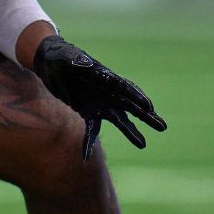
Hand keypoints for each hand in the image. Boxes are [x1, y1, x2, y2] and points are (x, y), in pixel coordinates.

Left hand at [32, 35, 166, 159]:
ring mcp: (99, 103)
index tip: (149, 107)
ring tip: (143, 144)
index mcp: (105, 76)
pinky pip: (91, 130)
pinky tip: (87, 157)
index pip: (125, 87)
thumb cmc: (62, 56)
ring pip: (119, 119)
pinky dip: (89, 143)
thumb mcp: (67, 57)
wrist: (51, 63)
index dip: (137, 97)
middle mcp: (107, 91)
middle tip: (162, 126)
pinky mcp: (87, 112)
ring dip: (131, 131)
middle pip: (130, 105)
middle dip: (146, 116)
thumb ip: (76, 60)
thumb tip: (84, 63)